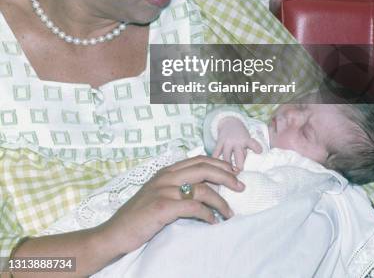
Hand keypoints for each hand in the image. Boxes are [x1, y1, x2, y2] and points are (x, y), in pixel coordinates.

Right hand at [101, 155, 244, 255]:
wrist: (115, 233)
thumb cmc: (138, 217)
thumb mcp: (158, 194)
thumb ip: (176, 187)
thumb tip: (203, 188)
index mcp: (166, 171)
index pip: (198, 159)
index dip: (219, 163)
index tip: (234, 171)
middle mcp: (166, 177)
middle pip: (204, 168)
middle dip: (226, 175)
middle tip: (241, 185)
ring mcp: (163, 191)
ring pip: (202, 188)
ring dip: (221, 201)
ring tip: (229, 212)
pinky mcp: (162, 207)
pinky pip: (193, 206)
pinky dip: (207, 214)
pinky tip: (213, 222)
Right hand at [212, 117, 262, 168]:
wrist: (230, 122)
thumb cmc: (241, 135)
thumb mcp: (246, 140)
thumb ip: (245, 152)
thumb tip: (243, 166)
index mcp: (246, 140)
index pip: (252, 143)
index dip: (256, 147)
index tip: (259, 151)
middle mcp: (236, 141)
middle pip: (238, 155)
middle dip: (239, 165)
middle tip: (239, 172)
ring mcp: (227, 142)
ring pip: (227, 156)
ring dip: (228, 165)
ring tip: (228, 174)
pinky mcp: (219, 142)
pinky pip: (216, 152)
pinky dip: (215, 159)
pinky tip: (215, 166)